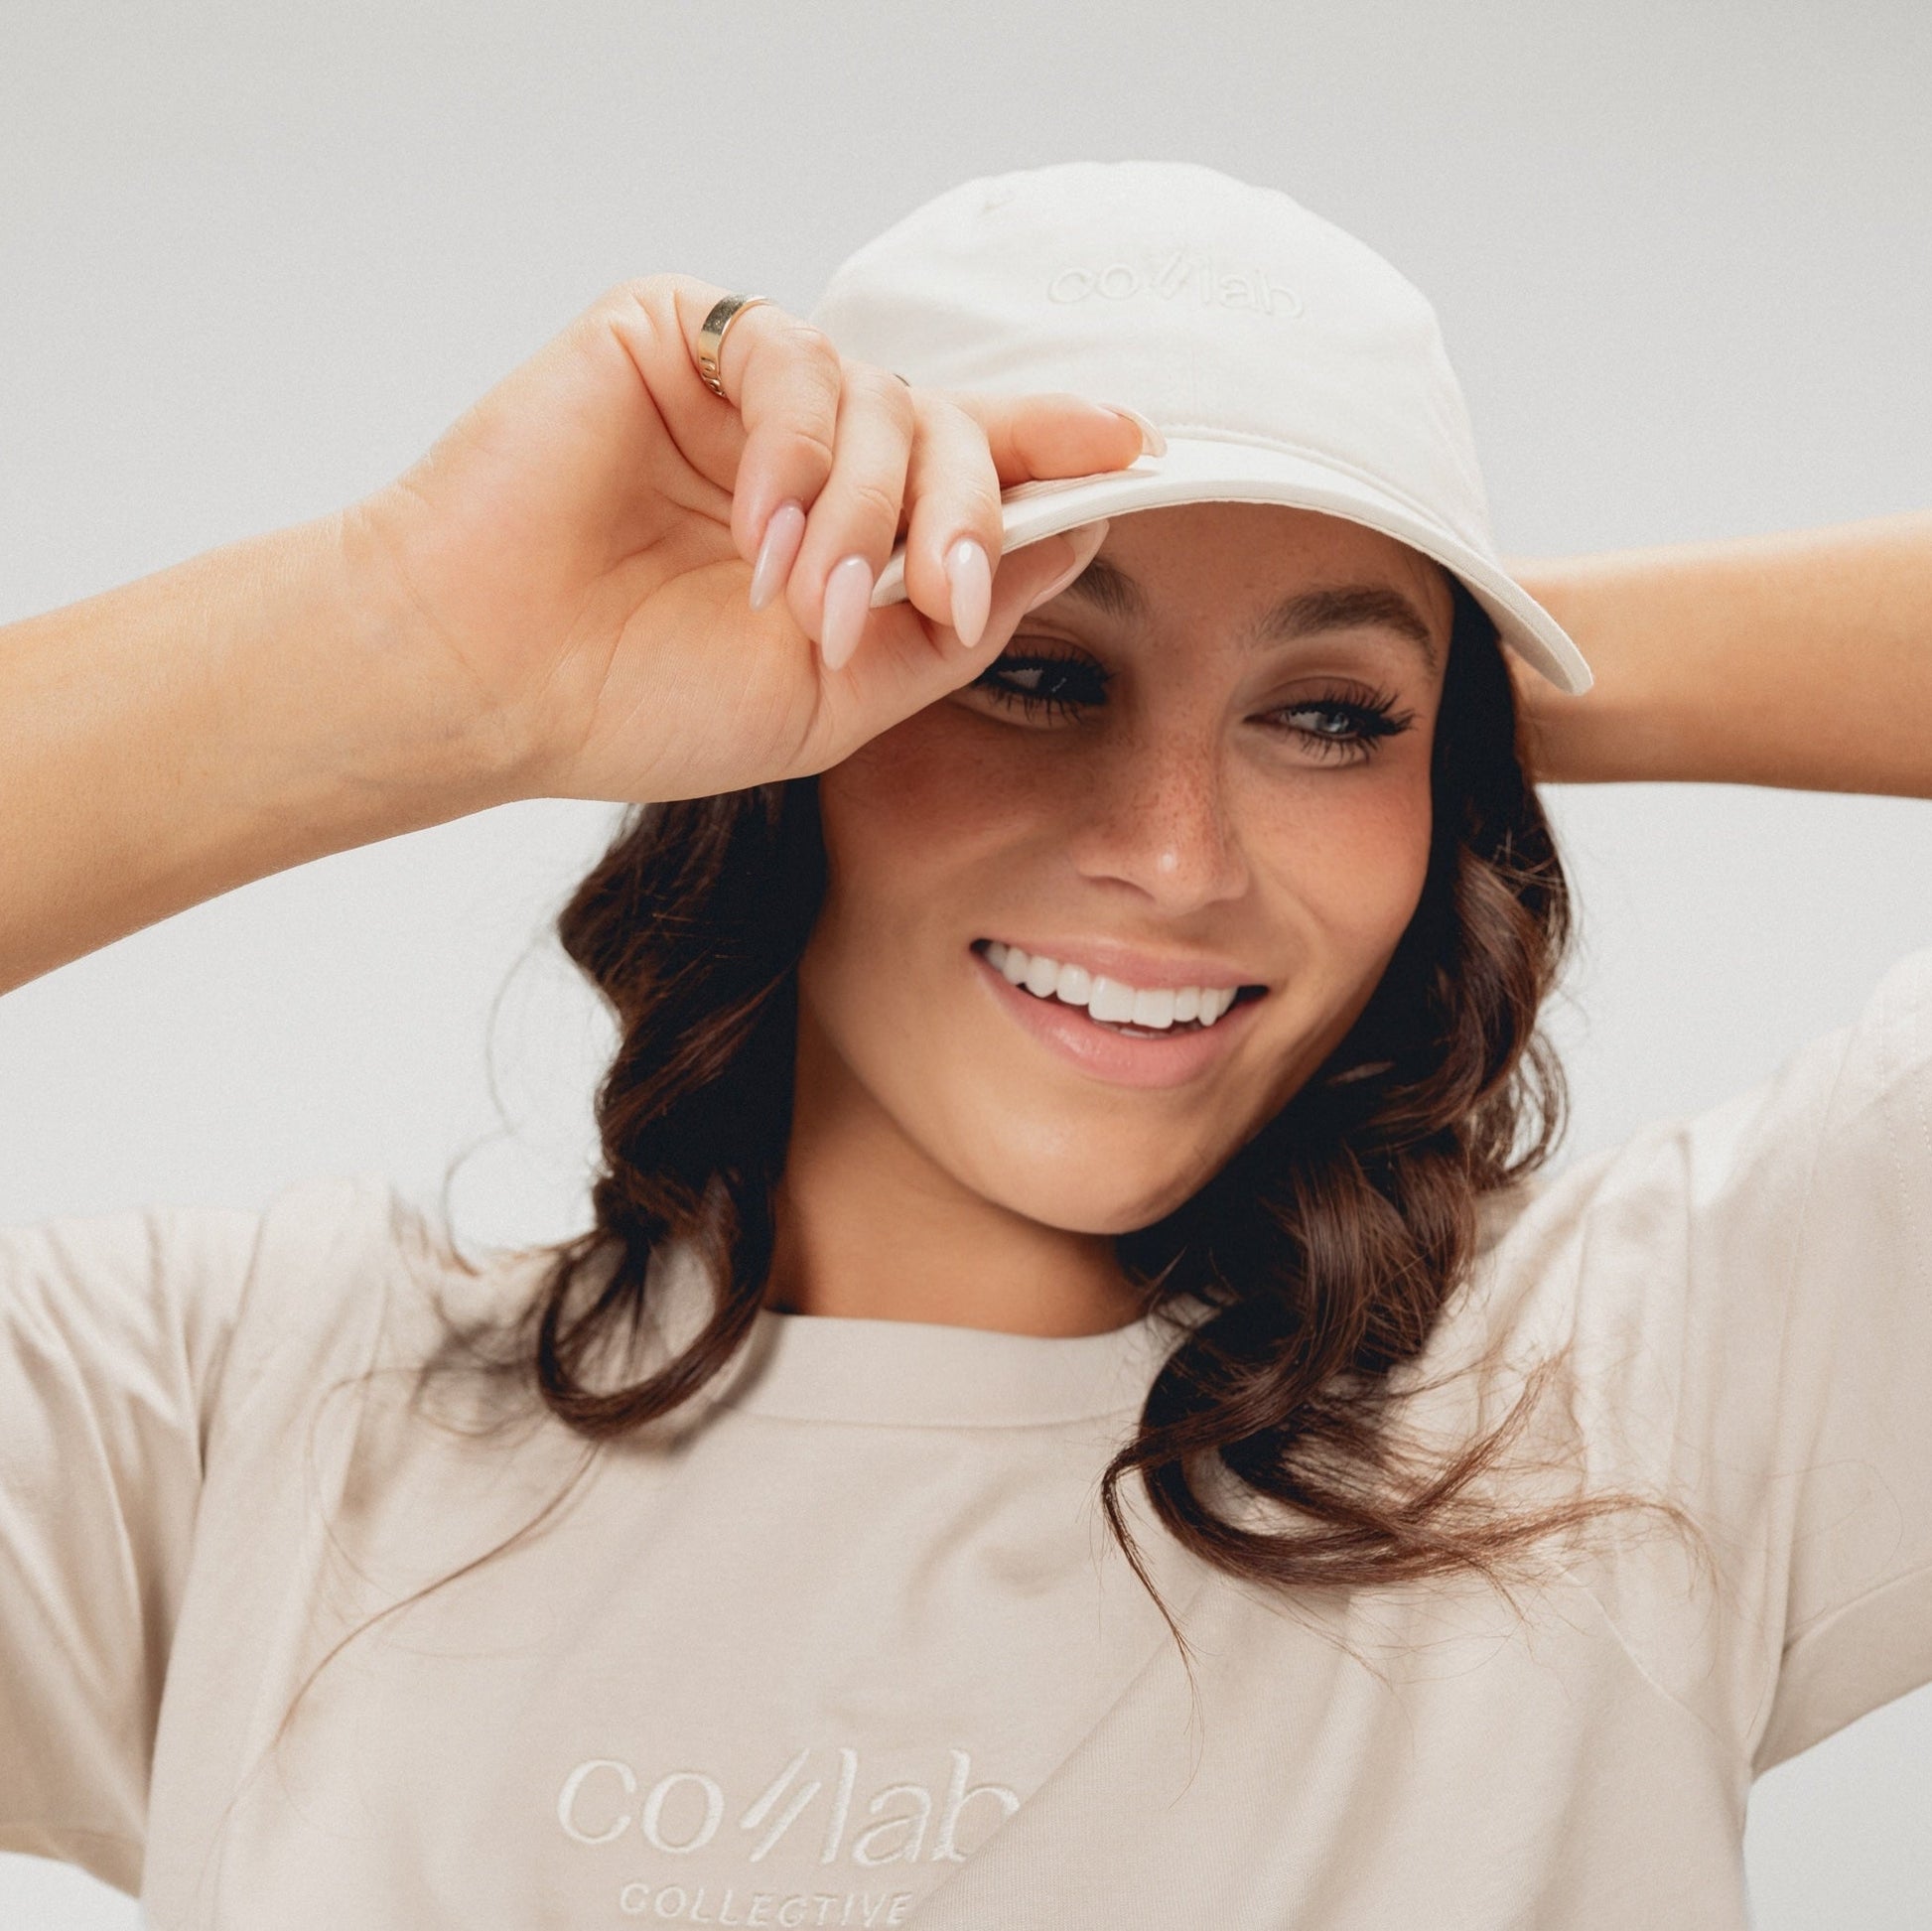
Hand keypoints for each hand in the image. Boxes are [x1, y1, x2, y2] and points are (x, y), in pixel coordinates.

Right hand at [343, 274, 1142, 804]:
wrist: (489, 680)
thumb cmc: (643, 700)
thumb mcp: (840, 695)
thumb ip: (957, 623)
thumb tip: (1075, 531)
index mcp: (846, 531)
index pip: (972, 470)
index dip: (1056, 452)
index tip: (1140, 450)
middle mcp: (805, 451)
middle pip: (951, 429)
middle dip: (962, 515)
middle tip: (934, 599)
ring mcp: (741, 392)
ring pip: (881, 398)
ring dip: (862, 510)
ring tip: (800, 600)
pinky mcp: (673, 336)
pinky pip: (789, 357)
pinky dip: (795, 451)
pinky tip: (756, 533)